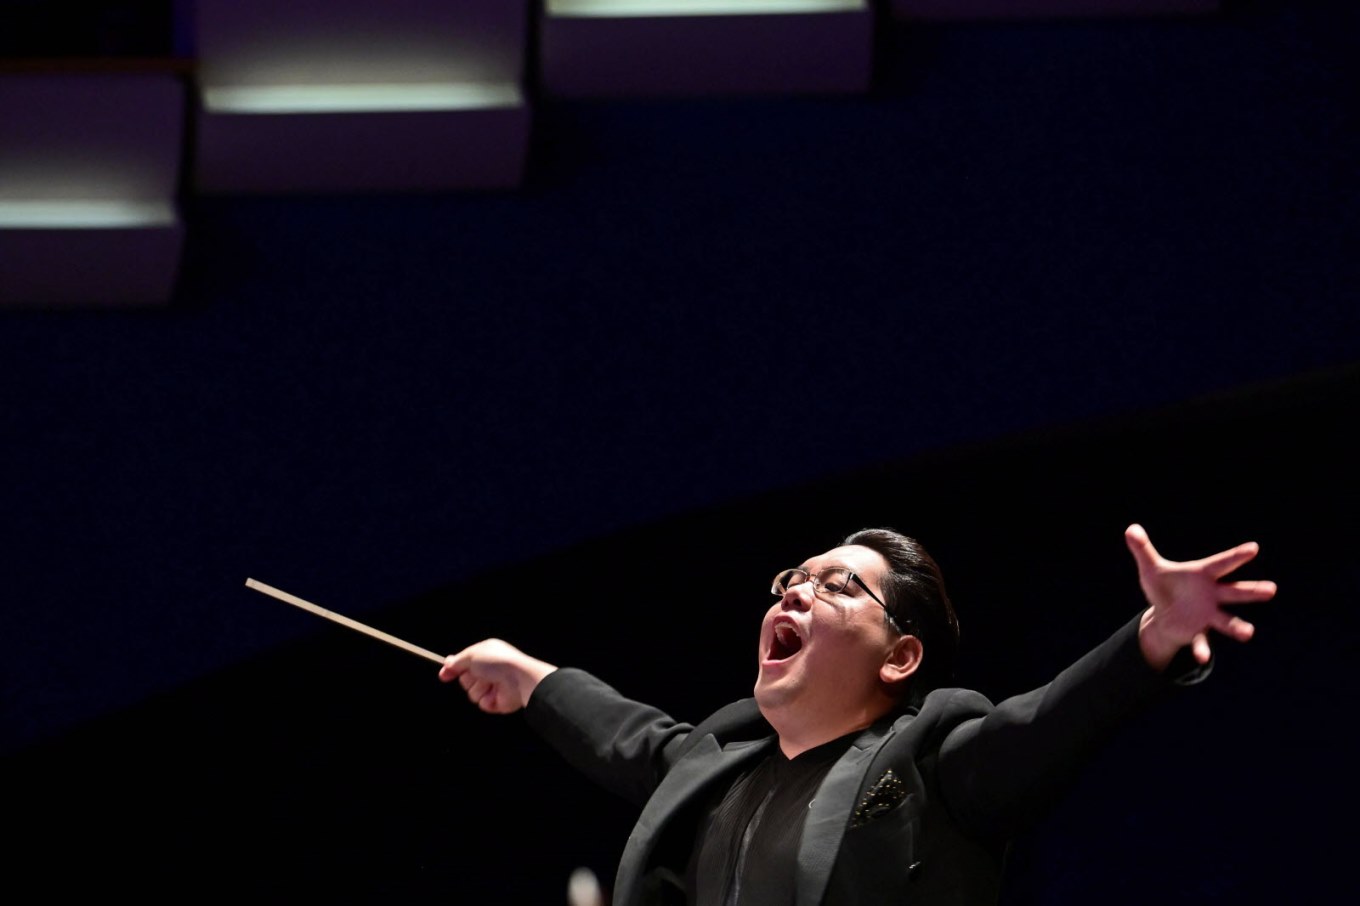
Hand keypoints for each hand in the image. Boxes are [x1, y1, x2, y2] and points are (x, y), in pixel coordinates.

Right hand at [439, 638, 557, 713]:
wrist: (519, 678)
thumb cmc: (497, 662)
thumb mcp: (472, 655)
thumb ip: (457, 661)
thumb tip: (446, 663)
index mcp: (485, 654)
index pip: (463, 663)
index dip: (453, 669)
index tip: (443, 676)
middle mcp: (489, 670)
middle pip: (465, 680)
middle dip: (469, 679)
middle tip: (480, 674)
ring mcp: (493, 686)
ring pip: (472, 693)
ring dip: (479, 689)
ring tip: (491, 683)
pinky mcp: (497, 701)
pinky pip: (482, 704)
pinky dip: (487, 700)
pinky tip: (496, 694)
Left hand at [1125, 523, 1277, 669]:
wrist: (1163, 614)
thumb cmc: (1163, 586)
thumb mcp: (1150, 567)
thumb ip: (1142, 549)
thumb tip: (1130, 529)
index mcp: (1202, 575)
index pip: (1222, 563)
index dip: (1237, 555)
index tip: (1254, 547)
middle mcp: (1211, 595)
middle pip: (1234, 592)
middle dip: (1252, 590)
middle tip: (1271, 589)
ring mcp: (1207, 615)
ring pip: (1226, 620)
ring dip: (1237, 626)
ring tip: (1249, 633)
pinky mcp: (1197, 631)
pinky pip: (1201, 641)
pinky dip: (1202, 649)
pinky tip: (1202, 658)